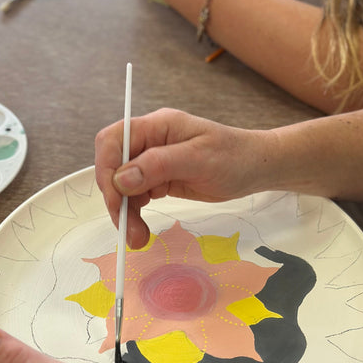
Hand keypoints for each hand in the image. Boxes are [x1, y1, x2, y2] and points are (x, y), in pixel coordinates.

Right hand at [95, 108, 273, 247]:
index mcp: (157, 125)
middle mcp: (151, 141)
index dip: (107, 169)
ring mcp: (154, 160)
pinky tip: (141, 227)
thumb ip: (159, 165)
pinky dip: (135, 212)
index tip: (116, 199)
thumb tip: (121, 179)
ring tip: (137, 237)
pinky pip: (137, 195)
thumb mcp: (199, 159)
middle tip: (127, 229)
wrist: (255, 168)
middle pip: (114, 166)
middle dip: (115, 198)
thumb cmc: (234, 156)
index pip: (114, 140)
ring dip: (124, 211)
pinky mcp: (160, 178)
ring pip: (123, 185)